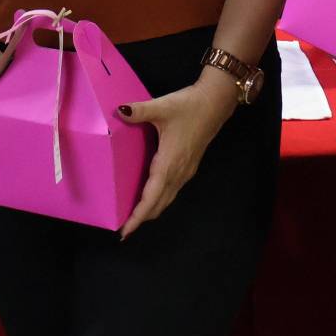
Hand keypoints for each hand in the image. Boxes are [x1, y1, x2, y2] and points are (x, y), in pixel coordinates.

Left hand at [116, 73, 239, 239]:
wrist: (215, 103)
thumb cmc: (189, 107)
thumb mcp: (162, 107)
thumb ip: (140, 111)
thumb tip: (119, 111)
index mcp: (169, 164)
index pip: (151, 198)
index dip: (138, 216)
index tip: (125, 232)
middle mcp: (178, 173)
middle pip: (158, 205)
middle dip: (141, 219)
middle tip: (123, 230)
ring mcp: (185, 172)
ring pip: (166, 199)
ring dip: (151, 210)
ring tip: (133, 217)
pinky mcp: (188, 167)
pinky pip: (171, 191)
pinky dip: (158, 200)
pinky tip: (150, 195)